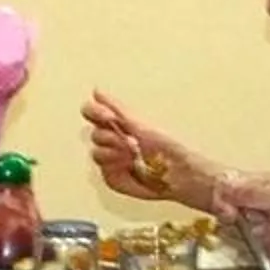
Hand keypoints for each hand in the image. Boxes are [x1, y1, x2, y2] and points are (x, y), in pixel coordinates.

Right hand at [82, 91, 213, 205]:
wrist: (177, 172)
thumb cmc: (166, 146)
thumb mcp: (139, 123)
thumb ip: (116, 109)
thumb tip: (96, 91)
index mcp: (117, 124)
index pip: (92, 112)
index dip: (94, 112)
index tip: (108, 117)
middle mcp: (112, 141)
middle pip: (93, 133)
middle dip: (109, 136)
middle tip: (127, 141)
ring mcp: (111, 160)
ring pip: (96, 153)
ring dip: (113, 152)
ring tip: (133, 155)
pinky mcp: (113, 178)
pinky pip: (103, 172)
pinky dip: (116, 168)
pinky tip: (130, 167)